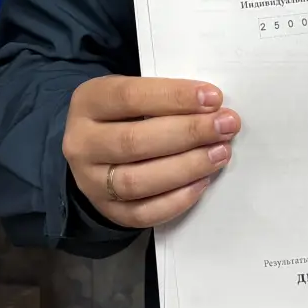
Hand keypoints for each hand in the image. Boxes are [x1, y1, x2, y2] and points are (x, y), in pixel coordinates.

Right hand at [63, 75, 239, 229]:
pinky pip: (143, 213)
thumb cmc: (125, 115)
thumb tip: (213, 108)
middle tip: (225, 126)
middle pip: (134, 142)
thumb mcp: (133, 94)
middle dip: (188, 133)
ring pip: (137, 181)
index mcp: (87, 103)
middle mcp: (81, 144)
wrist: (95, 150)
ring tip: (220, 153)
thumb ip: (164, 98)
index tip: (214, 98)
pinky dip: (177, 199)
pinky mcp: (107, 210)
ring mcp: (90, 182)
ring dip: (186, 167)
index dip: (174, 98)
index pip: (129, 97)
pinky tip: (203, 182)